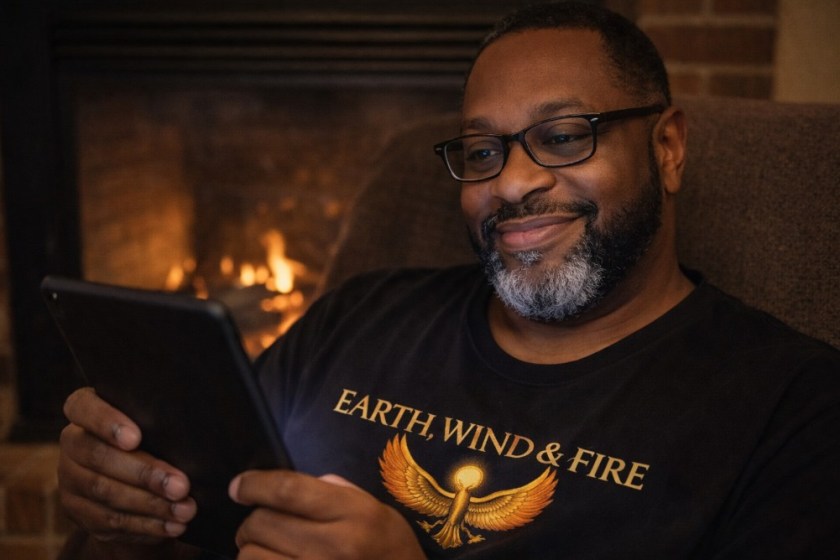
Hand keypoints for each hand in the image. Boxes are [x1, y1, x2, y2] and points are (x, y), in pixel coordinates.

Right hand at [58, 387, 197, 547]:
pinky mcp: (79, 512)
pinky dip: (146, 525)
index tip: (135, 439)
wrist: (136, 476)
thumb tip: (198, 430)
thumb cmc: (155, 434)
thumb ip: (162, 419)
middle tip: (181, 486)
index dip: (106, 423)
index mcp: (85, 410)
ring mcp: (70, 480)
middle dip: (144, 474)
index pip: (83, 408)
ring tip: (185, 509)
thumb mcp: (155, 420)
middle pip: (99, 457)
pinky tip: (173, 525)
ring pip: (105, 493)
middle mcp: (72, 443)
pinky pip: (110, 521)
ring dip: (150, 504)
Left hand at [229, 470, 425, 558]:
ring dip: (252, 550)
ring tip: (267, 551)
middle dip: (254, 520)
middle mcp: (334, 547)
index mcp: (354, 514)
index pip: (288, 491)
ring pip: (251, 557)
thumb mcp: (376, 510)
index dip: (254, 485)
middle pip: (262, 523)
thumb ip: (335, 491)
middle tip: (262, 525)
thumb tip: (287, 488)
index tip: (239, 486)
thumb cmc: (391, 549)